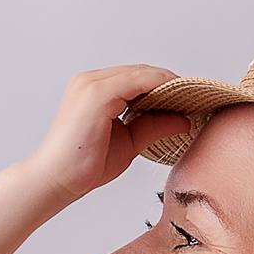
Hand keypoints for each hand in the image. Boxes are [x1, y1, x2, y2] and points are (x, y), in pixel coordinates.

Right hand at [25, 66, 189, 199]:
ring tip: (192, 99)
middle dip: (171, 83)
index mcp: (94, 90)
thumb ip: (153, 126)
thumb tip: (184, 119)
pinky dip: (160, 87)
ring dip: (169, 83)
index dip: (165, 85)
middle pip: (141, 72)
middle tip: (197, 97)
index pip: (137, 78)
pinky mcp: (97, 94)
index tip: (190, 98)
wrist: (56, 181)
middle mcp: (91, 81)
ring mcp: (92, 84)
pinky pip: (138, 82)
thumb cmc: (83, 166)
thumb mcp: (129, 142)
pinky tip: (177, 100)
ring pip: (142, 74)